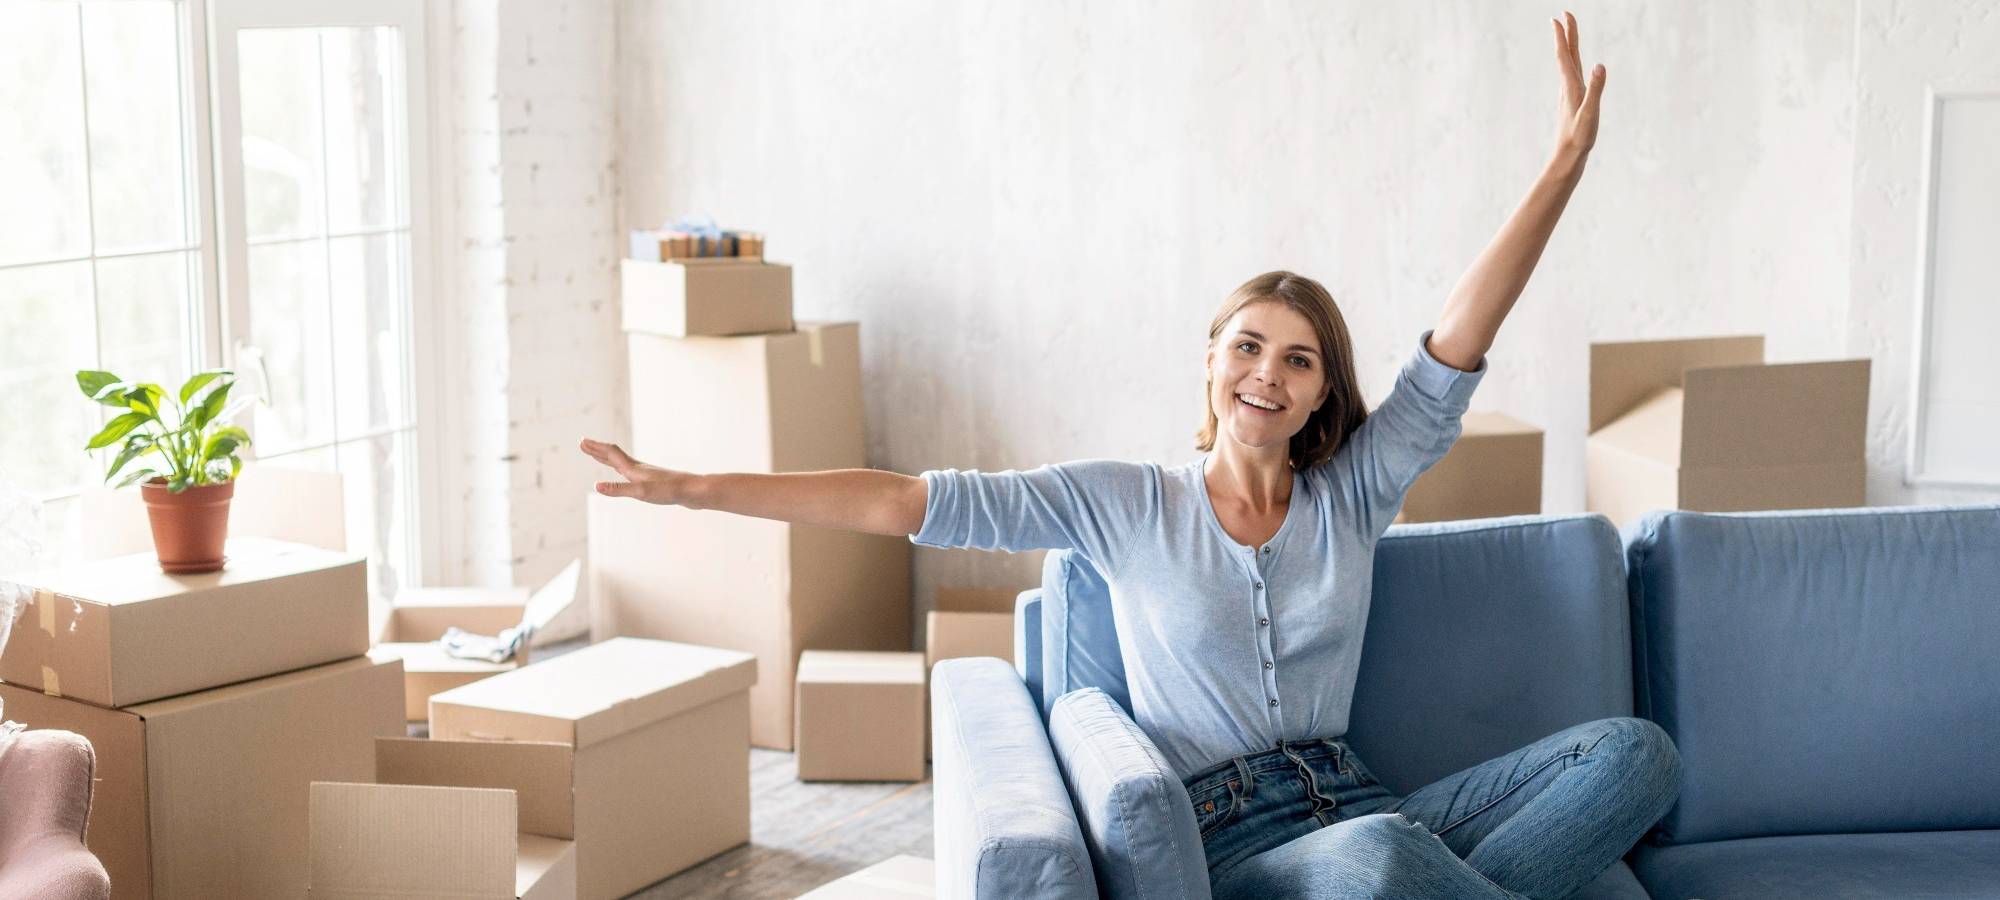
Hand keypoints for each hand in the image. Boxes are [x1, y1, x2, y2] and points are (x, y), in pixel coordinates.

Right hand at [579, 438, 687, 503]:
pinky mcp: (654, 482)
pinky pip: (632, 473)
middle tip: (584, 443)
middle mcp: (639, 469)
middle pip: (614, 456)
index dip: (595, 448)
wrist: (694, 492)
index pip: (610, 454)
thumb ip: (619, 489)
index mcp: (633, 469)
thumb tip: (595, 486)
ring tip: (600, 455)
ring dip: (608, 458)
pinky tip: (628, 476)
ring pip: (623, 464)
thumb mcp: (642, 493)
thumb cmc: (669, 492)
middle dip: (597, 450)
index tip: (582, 441)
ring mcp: (647, 474)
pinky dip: (622, 470)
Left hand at [1550, 11, 1605, 158]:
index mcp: (1571, 86)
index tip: (1560, 17)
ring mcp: (1569, 93)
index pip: (1565, 55)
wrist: (1567, 157)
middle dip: (1566, 34)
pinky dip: (1572, 62)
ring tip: (1568, 33)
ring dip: (1569, 46)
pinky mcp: (1572, 100)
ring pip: (1569, 64)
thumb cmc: (1579, 138)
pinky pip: (1572, 74)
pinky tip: (1573, 65)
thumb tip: (1599, 65)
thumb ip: (1596, 89)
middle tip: (1563, 15)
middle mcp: (1567, 87)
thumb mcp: (1590, 113)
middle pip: (1567, 55)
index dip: (1563, 36)